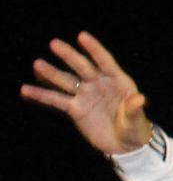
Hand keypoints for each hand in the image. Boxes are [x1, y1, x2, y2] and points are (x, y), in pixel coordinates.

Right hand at [23, 33, 152, 154]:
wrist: (125, 145)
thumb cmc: (135, 129)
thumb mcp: (137, 120)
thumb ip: (134, 109)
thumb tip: (139, 99)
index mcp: (118, 81)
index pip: (105, 61)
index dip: (94, 49)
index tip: (82, 36)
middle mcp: (100, 84)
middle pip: (82, 67)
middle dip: (69, 56)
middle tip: (54, 43)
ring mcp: (86, 95)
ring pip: (67, 81)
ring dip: (52, 73)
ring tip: (38, 64)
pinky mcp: (75, 109)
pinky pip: (56, 100)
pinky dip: (42, 95)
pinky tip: (26, 89)